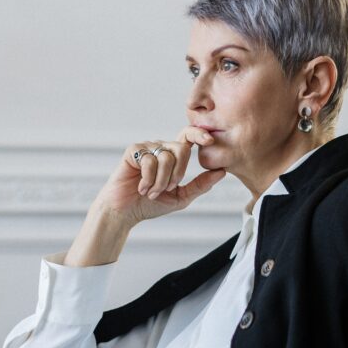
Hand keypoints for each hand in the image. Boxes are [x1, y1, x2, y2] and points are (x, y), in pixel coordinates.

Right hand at [94, 125, 226, 226]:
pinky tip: (140, 187)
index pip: (188, 137)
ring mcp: (147, 148)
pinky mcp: (133, 151)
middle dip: (177, 173)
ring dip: (160, 181)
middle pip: (181, 148)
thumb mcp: (181, 197)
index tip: (209, 141)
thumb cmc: (150, 205)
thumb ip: (200, 185)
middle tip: (167, 188)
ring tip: (151, 191)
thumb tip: (222, 171)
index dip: (199, 134)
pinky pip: (149, 160)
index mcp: (173, 156)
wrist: (125, 212)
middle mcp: (161, 148)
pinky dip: (148, 179)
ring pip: (166, 157)